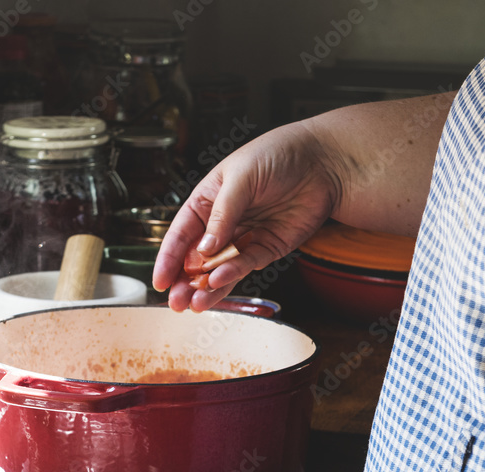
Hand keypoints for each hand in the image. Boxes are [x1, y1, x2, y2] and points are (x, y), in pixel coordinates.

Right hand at [152, 121, 340, 311]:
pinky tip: (218, 283)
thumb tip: (205, 248)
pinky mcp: (267, 248)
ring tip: (193, 303)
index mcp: (208, 200)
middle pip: (197, 257)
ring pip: (219, 268)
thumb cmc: (280, 155)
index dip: (168, 258)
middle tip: (174, 301)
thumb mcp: (242, 177)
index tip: (160, 280)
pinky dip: (232, 276)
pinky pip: (245, 266)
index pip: (181, 233)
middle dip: (184, 280)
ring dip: (205, 287)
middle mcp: (223, 222)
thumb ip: (222, 214)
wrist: (324, 162)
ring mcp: (245, 237)